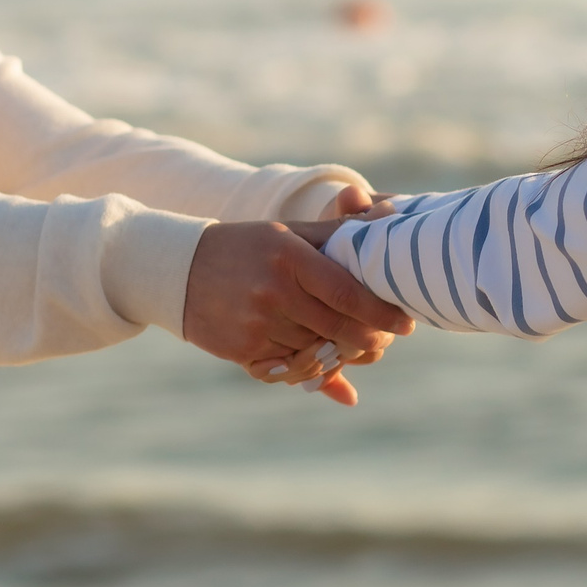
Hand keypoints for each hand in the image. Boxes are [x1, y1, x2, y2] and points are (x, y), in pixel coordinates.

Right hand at [182, 221, 412, 405]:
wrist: (180, 270)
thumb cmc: (248, 247)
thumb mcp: (290, 234)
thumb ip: (340, 231)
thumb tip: (393, 218)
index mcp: (290, 257)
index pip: (349, 294)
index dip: (383, 313)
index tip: (406, 323)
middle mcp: (274, 292)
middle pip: (340, 329)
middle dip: (370, 339)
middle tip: (385, 339)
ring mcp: (256, 324)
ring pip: (318, 352)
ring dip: (340, 354)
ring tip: (352, 346)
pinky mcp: (243, 350)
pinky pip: (290, 368)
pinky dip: (308, 365)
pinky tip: (316, 354)